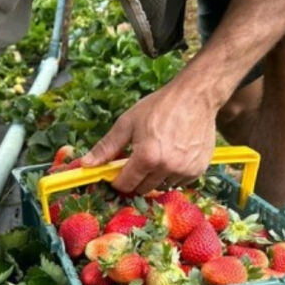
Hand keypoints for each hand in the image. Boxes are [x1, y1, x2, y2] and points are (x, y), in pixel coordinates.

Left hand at [80, 81, 218, 193]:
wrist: (195, 96)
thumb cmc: (159, 107)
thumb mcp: (127, 123)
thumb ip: (106, 147)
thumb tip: (85, 165)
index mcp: (147, 157)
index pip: (125, 185)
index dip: (117, 180)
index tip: (117, 171)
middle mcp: (167, 167)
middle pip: (142, 189)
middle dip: (136, 179)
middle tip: (138, 160)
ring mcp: (185, 170)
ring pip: (161, 186)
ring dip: (155, 177)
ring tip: (157, 154)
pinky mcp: (199, 169)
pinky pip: (179, 182)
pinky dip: (172, 174)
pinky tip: (173, 155)